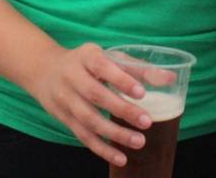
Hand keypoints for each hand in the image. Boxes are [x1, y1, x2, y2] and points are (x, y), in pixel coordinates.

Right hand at [24, 42, 152, 166]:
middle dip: (122, 110)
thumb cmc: (87, 63)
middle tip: (147, 121)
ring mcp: (65, 99)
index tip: (142, 93)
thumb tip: (171, 78)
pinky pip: (83, 136)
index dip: (121, 80)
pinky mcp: (64, 118)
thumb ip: (138, 68)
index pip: (102, 66)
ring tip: (139, 141)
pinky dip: (102, 149)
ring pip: (89, 120)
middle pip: (96, 95)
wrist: (45, 71)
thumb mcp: (108, 57)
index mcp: (86, 56)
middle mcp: (72, 77)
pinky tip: (121, 158)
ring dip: (114, 134)